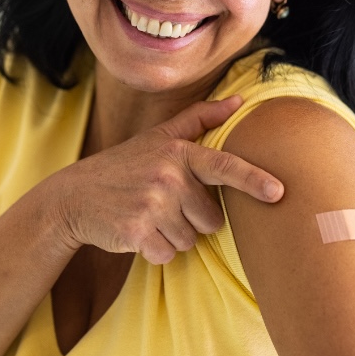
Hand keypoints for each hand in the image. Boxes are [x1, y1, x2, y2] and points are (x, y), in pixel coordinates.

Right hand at [50, 95, 283, 264]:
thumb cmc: (125, 166)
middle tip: (163, 204)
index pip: (223, 167)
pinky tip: (137, 232)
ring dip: (173, 236)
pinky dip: (155, 250)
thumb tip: (240, 100)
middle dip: (192, 219)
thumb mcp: (159, 137)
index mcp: (177, 152)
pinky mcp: (136, 232)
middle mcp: (166, 176)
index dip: (254, 180)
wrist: (75, 196)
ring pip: (190, 240)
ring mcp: (151, 205)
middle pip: (211, 219)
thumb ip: (200, 118)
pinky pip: (168, 255)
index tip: (279, 192)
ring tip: (148, 216)